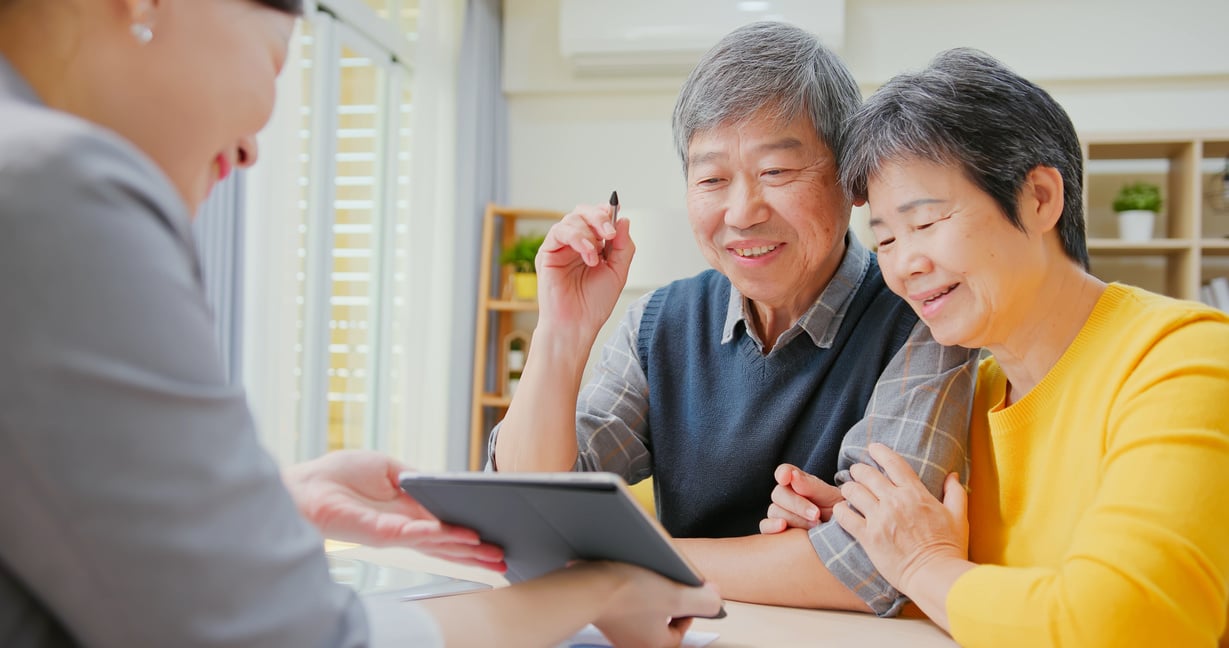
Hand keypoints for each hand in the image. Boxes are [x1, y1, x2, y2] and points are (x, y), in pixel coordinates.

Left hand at [283, 450, 505, 570]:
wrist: (305, 486)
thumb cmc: (337, 475)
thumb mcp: (388, 468)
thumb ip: (416, 477)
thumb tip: (439, 482)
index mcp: (405, 512)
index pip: (443, 527)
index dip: (467, 534)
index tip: (491, 538)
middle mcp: (402, 527)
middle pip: (446, 542)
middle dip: (475, 550)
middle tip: (503, 556)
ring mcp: (393, 533)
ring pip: (437, 543)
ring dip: (465, 547)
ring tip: (491, 552)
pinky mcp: (380, 533)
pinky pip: (416, 535)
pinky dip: (439, 535)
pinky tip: (460, 536)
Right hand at [535, 203, 634, 339]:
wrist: (577, 325)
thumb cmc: (593, 304)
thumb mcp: (618, 272)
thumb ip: (623, 246)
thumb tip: (623, 220)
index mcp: (592, 245)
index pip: (597, 217)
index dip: (606, 211)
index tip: (617, 211)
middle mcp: (575, 243)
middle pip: (583, 212)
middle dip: (599, 217)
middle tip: (609, 232)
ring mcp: (560, 247)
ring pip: (571, 219)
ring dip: (589, 232)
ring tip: (596, 256)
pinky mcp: (547, 253)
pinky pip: (559, 232)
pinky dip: (576, 238)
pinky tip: (587, 255)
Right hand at [585, 562, 722, 647]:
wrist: (583, 585)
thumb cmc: (625, 594)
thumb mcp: (676, 595)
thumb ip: (704, 601)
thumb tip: (715, 601)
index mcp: (654, 645)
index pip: (680, 632)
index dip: (688, 609)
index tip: (688, 592)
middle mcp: (633, 642)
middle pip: (660, 621)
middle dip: (667, 600)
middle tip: (666, 582)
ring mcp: (615, 629)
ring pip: (641, 611)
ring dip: (648, 593)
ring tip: (647, 575)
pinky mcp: (601, 614)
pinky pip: (623, 604)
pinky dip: (628, 591)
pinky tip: (627, 575)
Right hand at [759, 463, 843, 533]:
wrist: (842, 535)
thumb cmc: (838, 512)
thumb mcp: (831, 497)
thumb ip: (812, 486)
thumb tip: (792, 476)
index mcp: (799, 482)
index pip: (784, 472)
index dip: (783, 473)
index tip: (786, 478)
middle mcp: (786, 496)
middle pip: (779, 493)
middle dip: (797, 504)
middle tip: (817, 514)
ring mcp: (779, 513)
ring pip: (774, 511)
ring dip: (794, 519)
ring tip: (815, 527)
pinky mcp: (775, 530)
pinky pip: (765, 526)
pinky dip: (771, 526)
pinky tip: (783, 527)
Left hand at [833, 443, 967, 593]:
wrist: (935, 576)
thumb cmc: (949, 548)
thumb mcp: (958, 517)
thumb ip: (955, 493)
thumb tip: (952, 475)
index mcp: (916, 494)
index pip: (893, 463)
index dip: (880, 452)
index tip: (872, 448)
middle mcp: (895, 502)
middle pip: (868, 474)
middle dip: (859, 470)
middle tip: (856, 472)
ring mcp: (880, 519)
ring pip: (853, 491)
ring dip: (848, 488)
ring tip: (847, 490)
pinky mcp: (868, 537)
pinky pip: (845, 516)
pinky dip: (841, 510)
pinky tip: (842, 511)